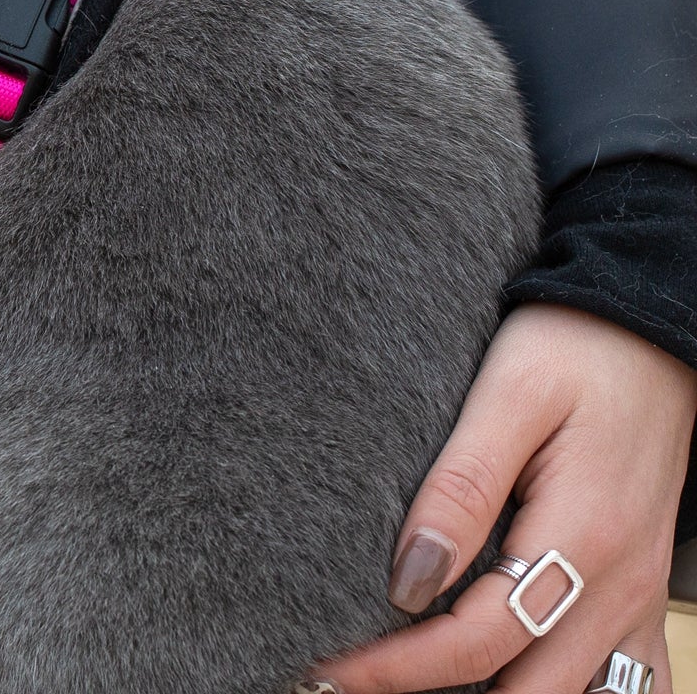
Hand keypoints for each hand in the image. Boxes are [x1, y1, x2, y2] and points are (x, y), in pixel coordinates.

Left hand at [317, 304, 696, 693]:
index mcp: (582, 537)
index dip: (398, 666)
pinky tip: (501, 679)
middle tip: (353, 675)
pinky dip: (559, 689)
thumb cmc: (574, 347)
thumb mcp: (508, 394)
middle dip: (432, 692)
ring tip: (411, 676)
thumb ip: (460, 487)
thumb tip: (410, 578)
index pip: (477, 641)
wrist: (649, 326)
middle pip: (524, 691)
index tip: (333, 667)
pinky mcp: (639, 590)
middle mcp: (618, 586)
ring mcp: (636, 596)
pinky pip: (620, 681)